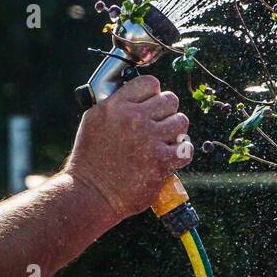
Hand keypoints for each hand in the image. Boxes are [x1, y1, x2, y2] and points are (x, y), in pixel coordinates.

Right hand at [63, 75, 191, 221]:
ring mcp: (148, 139)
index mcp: (115, 106)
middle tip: (158, 127)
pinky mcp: (161, 161)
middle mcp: (132, 118)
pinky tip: (170, 157)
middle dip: (167, 113)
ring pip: (181, 121)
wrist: (90, 194)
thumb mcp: (94, 121)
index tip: (151, 105)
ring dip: (176, 132)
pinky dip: (181, 153)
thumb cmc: (90, 160)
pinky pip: (186, 148)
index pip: (149, 83)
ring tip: (164, 142)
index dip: (154, 94)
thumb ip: (116, 106)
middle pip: (170, 100)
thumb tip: (138, 96)